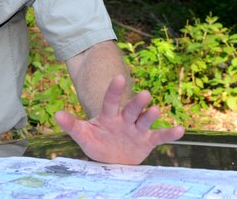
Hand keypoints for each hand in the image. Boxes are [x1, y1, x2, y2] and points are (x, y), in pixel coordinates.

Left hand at [55, 74, 184, 164]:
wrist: (113, 159)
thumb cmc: (98, 143)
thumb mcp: (83, 135)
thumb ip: (71, 125)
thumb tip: (56, 114)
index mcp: (109, 116)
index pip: (110, 101)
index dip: (114, 90)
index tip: (118, 77)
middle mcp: (125, 119)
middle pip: (132, 108)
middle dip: (137, 102)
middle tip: (145, 93)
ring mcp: (137, 129)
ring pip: (145, 119)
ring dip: (151, 115)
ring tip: (156, 109)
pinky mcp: (148, 141)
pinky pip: (159, 136)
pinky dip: (169, 133)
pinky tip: (180, 129)